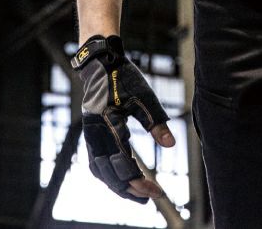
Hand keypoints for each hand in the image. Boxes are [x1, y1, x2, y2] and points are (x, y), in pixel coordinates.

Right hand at [72, 35, 175, 202]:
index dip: (141, 183)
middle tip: (150, 199)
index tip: (158, 193)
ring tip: (136, 194)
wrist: (101, 63)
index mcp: (108, 127)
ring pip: (101, 171)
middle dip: (130, 190)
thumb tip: (171, 144)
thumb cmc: (123, 77)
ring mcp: (90, 135)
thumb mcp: (144, 97)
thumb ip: (156, 122)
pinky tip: (119, 177)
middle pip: (110, 174)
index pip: (124, 166)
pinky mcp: (90, 133)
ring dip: (117, 185)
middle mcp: (95, 135)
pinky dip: (107, 174)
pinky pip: (96, 162)